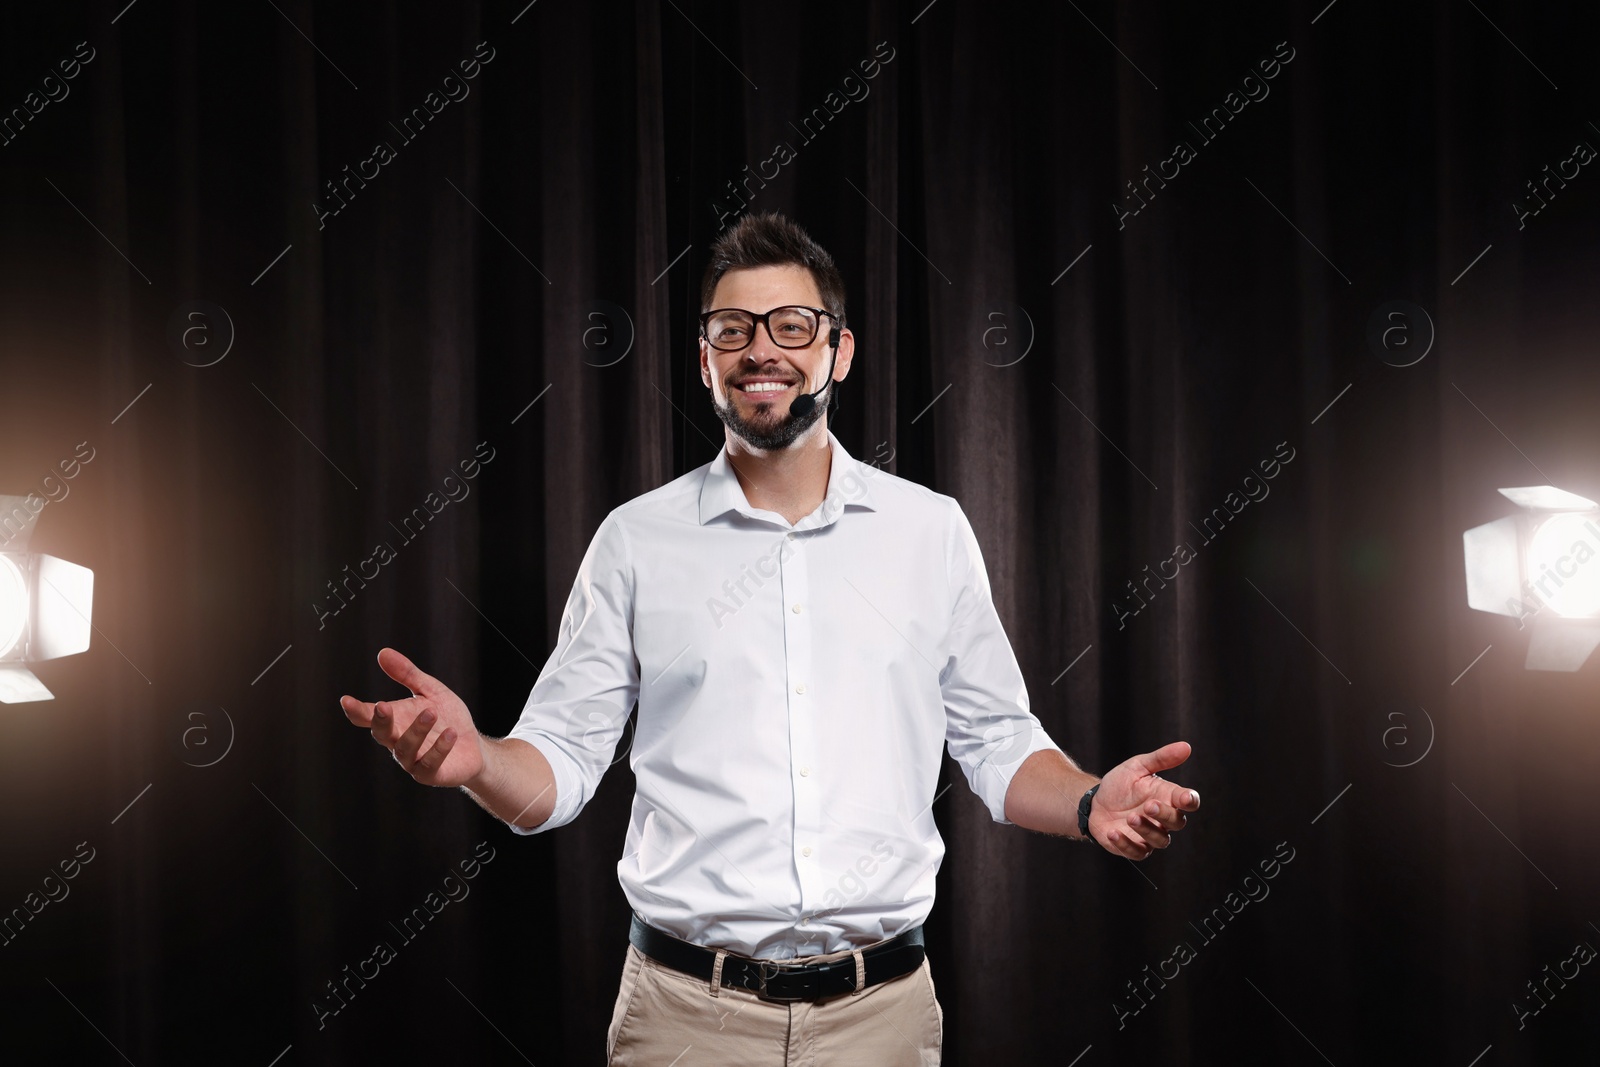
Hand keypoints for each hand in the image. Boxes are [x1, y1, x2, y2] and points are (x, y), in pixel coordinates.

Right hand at [339, 648, 484, 787]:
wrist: (474, 747)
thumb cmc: (447, 718)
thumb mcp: (430, 691)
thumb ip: (407, 674)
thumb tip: (383, 653)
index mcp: (394, 721)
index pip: (368, 717)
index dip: (356, 710)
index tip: (346, 700)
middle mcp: (398, 742)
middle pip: (381, 734)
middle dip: (380, 721)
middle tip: (383, 705)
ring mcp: (413, 761)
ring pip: (405, 749)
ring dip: (416, 731)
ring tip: (431, 712)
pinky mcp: (431, 774)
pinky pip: (430, 764)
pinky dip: (439, 748)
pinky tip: (450, 733)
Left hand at [1088, 741, 1199, 859]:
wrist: (1096, 801)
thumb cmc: (1121, 784)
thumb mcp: (1138, 766)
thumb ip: (1161, 758)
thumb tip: (1186, 746)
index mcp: (1168, 798)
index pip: (1188, 802)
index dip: (1189, 801)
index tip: (1184, 798)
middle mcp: (1164, 819)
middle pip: (1176, 822)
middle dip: (1165, 815)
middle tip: (1149, 805)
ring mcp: (1150, 835)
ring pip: (1160, 840)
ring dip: (1147, 830)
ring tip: (1130, 817)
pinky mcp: (1133, 847)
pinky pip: (1136, 852)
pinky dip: (1125, 844)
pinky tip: (1113, 833)